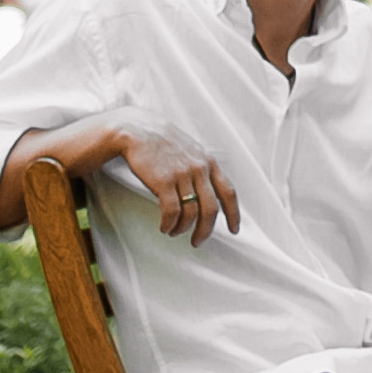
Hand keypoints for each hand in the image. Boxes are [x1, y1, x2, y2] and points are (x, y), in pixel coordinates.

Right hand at [107, 119, 242, 241]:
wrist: (137, 130)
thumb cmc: (162, 142)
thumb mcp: (191, 150)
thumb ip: (203, 167)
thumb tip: (211, 192)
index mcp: (209, 162)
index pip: (229, 192)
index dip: (233, 214)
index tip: (234, 229)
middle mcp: (199, 169)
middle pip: (211, 209)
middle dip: (205, 230)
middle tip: (197, 242)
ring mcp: (182, 175)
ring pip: (191, 214)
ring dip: (182, 229)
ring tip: (174, 232)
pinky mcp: (164, 181)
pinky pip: (171, 212)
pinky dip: (169, 224)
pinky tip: (164, 227)